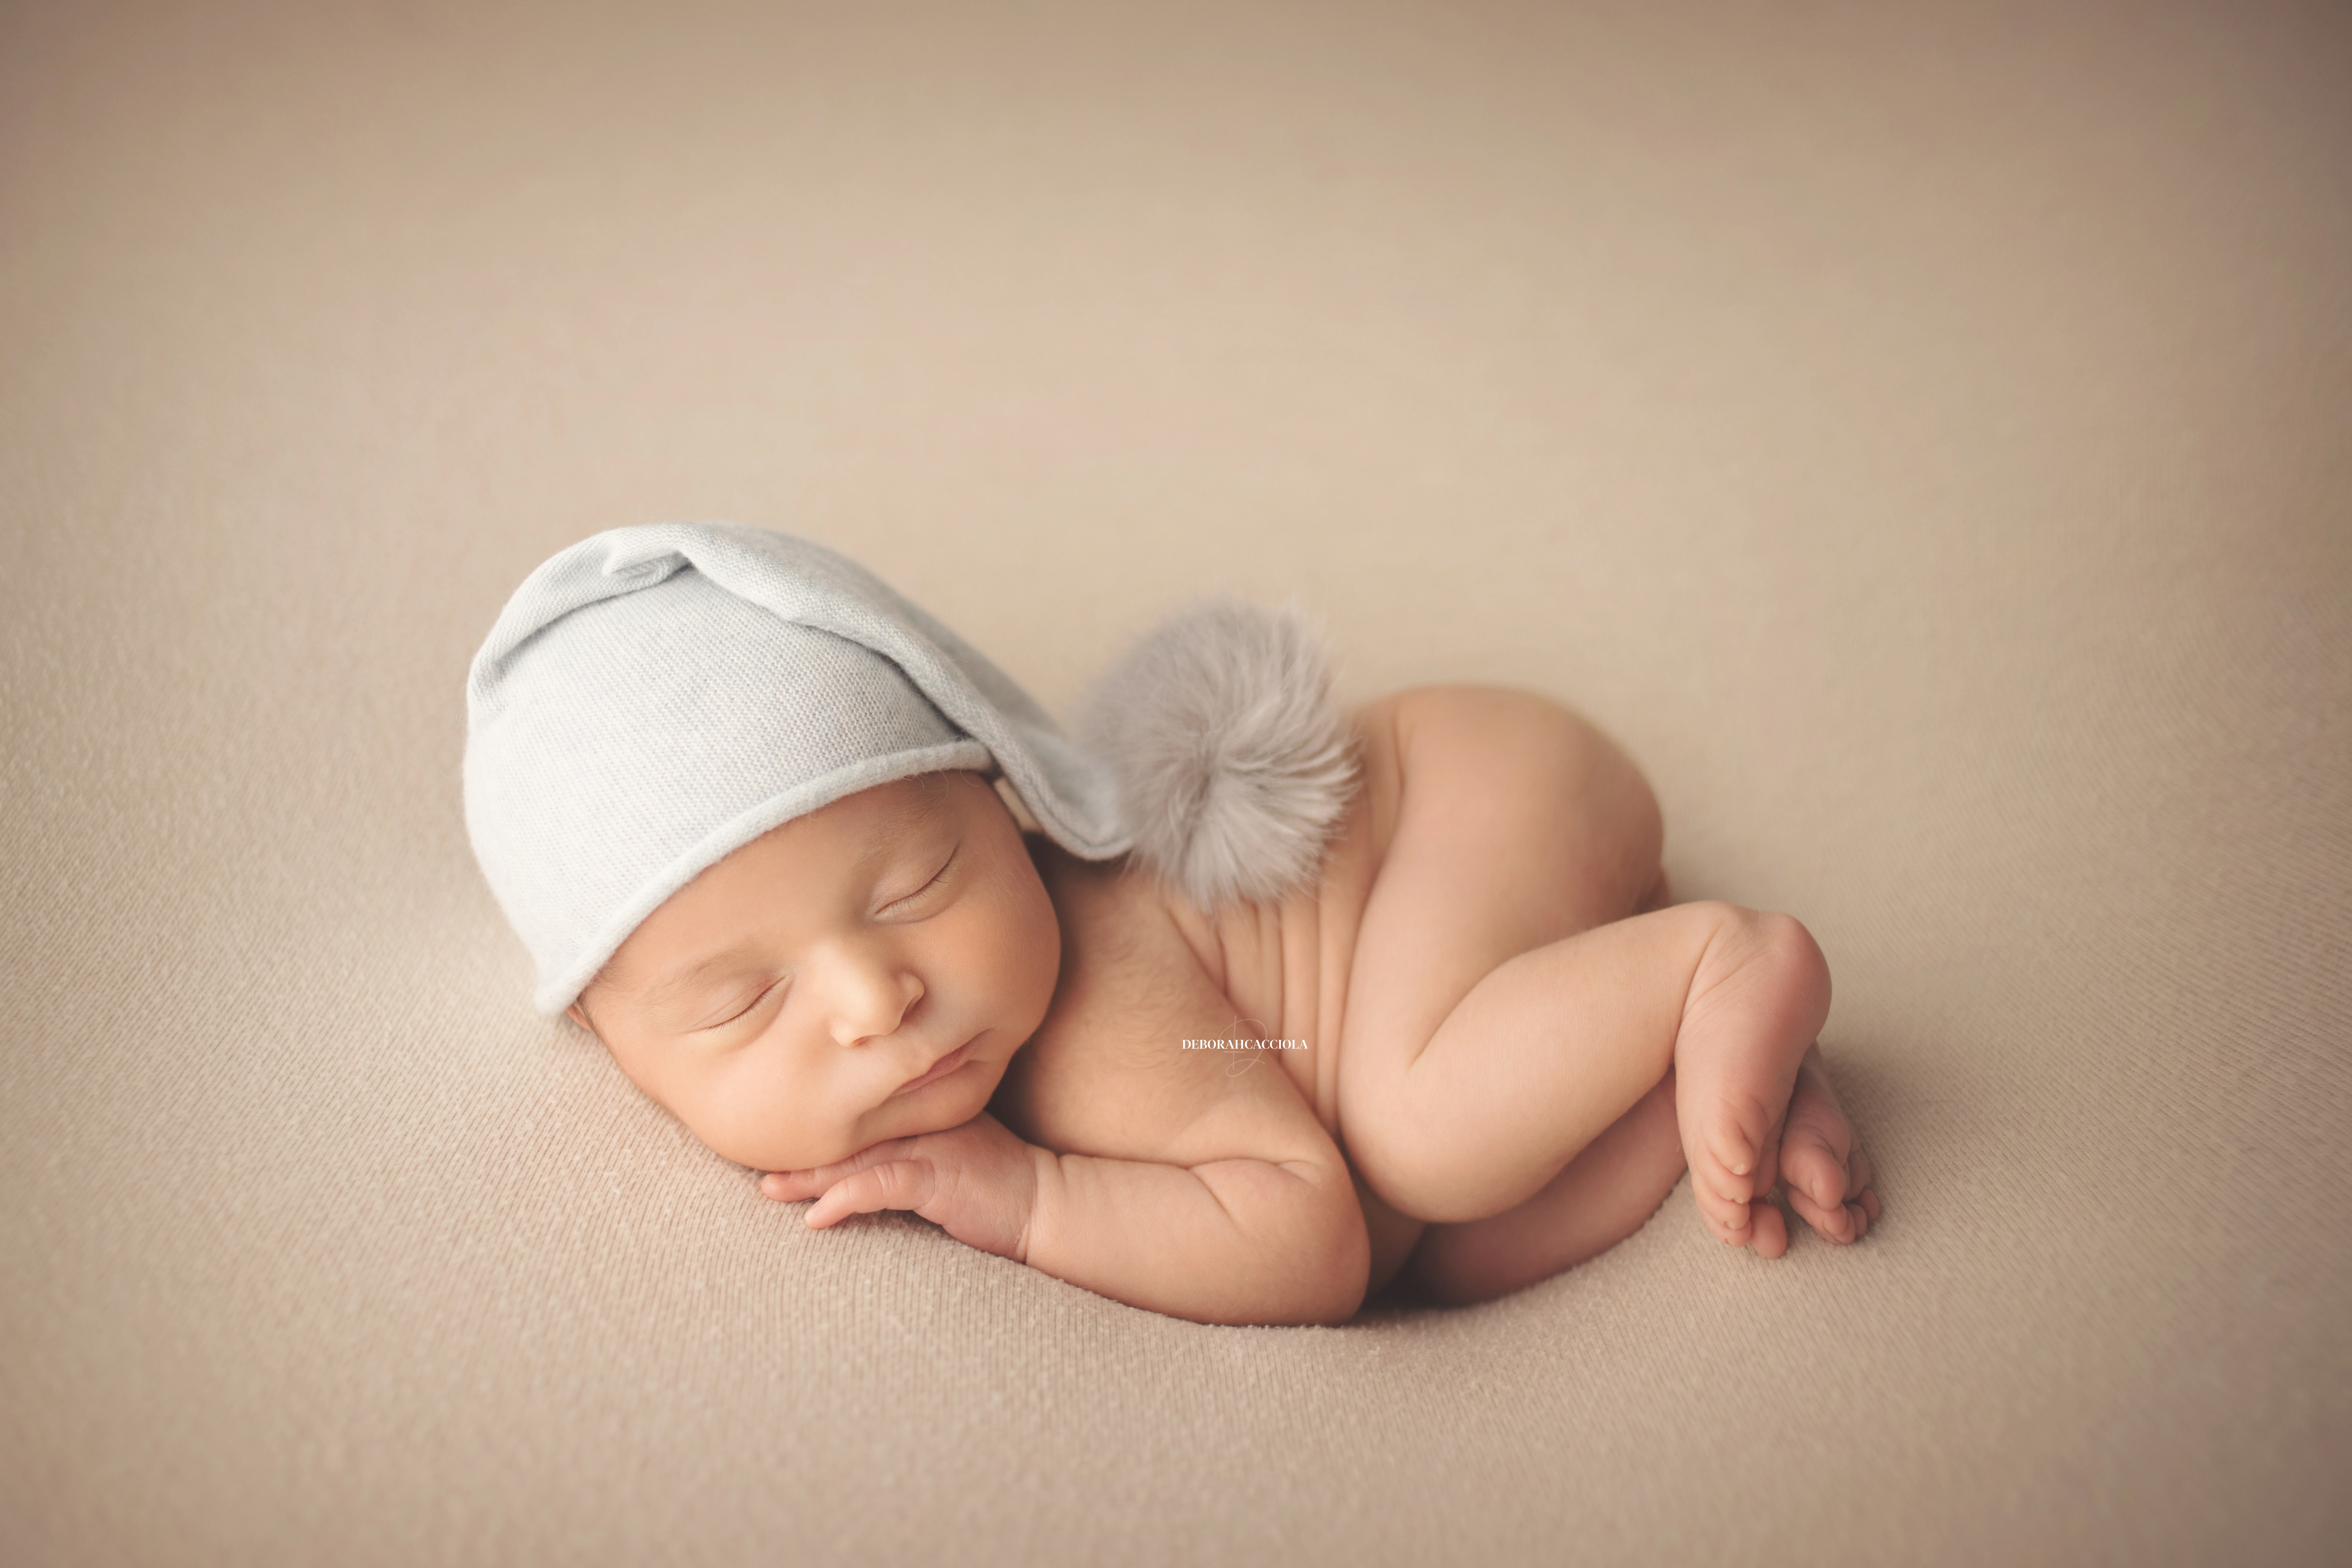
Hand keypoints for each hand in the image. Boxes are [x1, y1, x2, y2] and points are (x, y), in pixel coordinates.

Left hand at [757, 1112, 1040, 1262]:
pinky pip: (880, 1185)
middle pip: (849, 1133)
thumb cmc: (1002, 1184)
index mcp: (925, 1111)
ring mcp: (931, 1147)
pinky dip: (844, 1199)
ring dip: (808, 1177)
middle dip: (800, 1151)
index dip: (820, 1128)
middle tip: (756, 1162)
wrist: (1049, 1203)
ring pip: (855, 1156)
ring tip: (769, 1189)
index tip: (780, 1137)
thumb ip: (917, 1146)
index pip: (863, 1116)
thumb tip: (870, 1162)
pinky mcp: (938, 1179)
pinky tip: (816, 1217)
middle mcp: (923, 1121)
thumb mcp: (956, 1152)